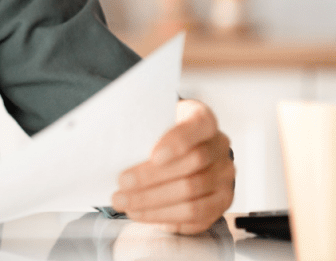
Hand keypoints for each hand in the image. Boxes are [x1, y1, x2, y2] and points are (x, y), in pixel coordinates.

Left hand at [111, 99, 235, 233]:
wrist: (181, 150)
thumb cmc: (160, 133)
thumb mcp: (153, 120)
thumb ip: (141, 126)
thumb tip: (112, 142)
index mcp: (204, 120)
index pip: (198, 126)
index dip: (178, 141)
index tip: (153, 155)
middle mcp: (220, 147)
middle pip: (193, 164)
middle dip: (152, 177)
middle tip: (122, 183)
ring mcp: (223, 177)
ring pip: (192, 194)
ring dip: (153, 201)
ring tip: (124, 202)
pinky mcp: (220, 202)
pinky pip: (195, 216)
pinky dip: (164, 216)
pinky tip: (141, 213)